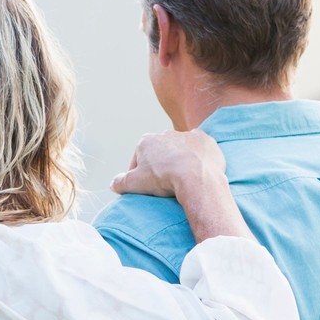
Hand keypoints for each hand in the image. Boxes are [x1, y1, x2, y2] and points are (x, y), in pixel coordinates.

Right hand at [110, 129, 226, 198]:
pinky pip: (200, 149)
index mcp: (147, 141)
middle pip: (160, 152)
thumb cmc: (163, 179)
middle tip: (164, 183)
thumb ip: (120, 182)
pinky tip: (198, 170)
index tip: (144, 185)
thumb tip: (113, 183)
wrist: (196, 178)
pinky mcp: (206, 141)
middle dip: (161, 165)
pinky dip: (198, 158)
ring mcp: (188, 135)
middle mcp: (166, 134)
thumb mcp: (134, 184)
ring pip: (181, 149)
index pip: (139, 158)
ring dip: (180, 160)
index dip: (139, 173)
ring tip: (183, 178)